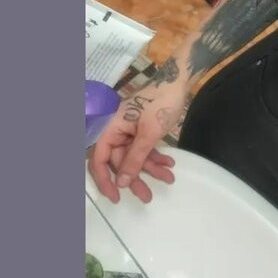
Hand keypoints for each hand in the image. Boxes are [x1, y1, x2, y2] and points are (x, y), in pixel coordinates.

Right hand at [88, 82, 181, 204]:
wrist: (178, 81)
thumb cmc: (161, 103)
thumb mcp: (148, 134)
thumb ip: (135, 159)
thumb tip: (122, 182)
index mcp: (110, 129)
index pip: (100, 160)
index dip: (105, 180)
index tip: (116, 197)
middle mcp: (116, 131)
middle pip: (121, 161)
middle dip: (136, 178)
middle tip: (148, 196)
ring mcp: (130, 130)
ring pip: (136, 156)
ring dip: (151, 168)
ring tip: (169, 178)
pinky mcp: (142, 129)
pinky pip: (145, 148)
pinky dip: (156, 156)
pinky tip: (169, 164)